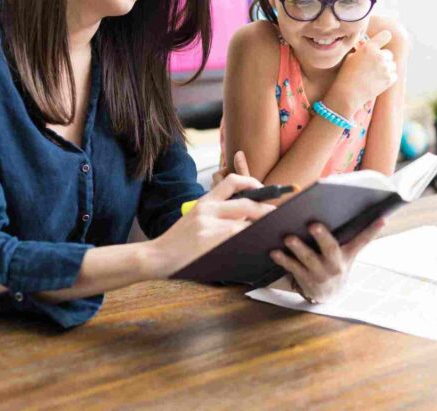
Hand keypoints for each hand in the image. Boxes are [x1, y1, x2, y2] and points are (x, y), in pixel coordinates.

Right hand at [152, 151, 272, 276]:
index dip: (252, 182)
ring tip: (272, 234)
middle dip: (267, 210)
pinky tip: (257, 247)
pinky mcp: (209, 242)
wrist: (157, 256)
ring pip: (245, 223)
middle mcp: (207, 209)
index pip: (231, 181)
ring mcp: (208, 226)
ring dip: (261, 228)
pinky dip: (250, 242)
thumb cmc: (178, 241)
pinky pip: (237, 239)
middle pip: (246, 203)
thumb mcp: (195, 218)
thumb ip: (217, 213)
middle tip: (279, 215)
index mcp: (204, 202)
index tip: (265, 190)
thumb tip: (247, 214)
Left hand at [269, 217, 386, 303]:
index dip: (373, 230)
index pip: (363, 241)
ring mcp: (320, 273)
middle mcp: (335, 265)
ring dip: (298, 248)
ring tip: (288, 238)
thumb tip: (376, 216)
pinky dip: (283, 260)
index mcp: (347, 255)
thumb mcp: (348, 254)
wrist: (328, 295)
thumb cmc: (335, 264)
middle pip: (330, 249)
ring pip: (308, 260)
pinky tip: (274, 252)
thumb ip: (355, 236)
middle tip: (313, 225)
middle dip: (322, 237)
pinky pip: (293, 268)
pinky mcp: (305, 280)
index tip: (382, 218)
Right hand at [326, 30, 396, 114]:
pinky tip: (377, 81)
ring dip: (386, 68)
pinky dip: (388, 78)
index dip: (384, 38)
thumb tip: (366, 45)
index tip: (382, 42)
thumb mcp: (351, 57)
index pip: (386, 35)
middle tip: (373, 66)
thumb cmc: (346, 75)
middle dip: (383, 58)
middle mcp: (379, 56)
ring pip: (392, 64)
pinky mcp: (389, 79)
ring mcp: (385, 68)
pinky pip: (394, 75)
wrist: (348, 94)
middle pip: (389, 53)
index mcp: (369, 48)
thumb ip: (362, 50)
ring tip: (374, 75)